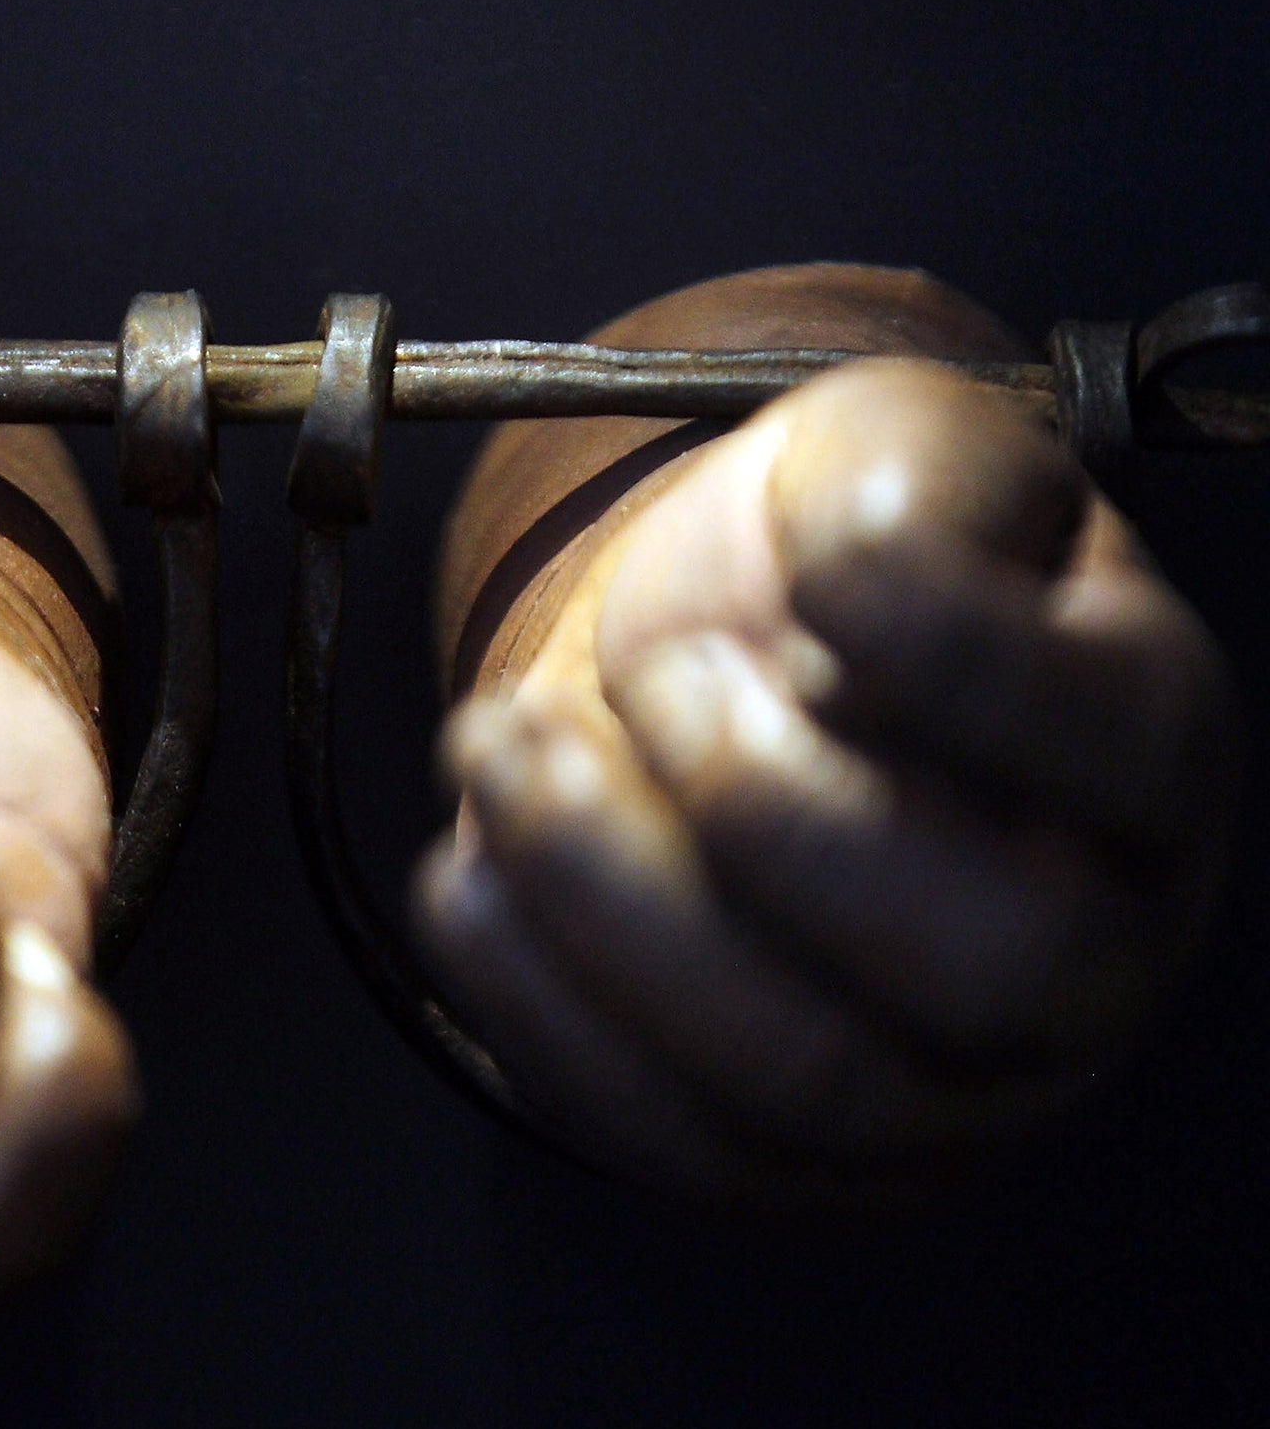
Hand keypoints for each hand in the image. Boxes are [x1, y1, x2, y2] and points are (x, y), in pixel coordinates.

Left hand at [417, 357, 1237, 1214]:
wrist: (721, 676)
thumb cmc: (824, 566)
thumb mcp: (887, 451)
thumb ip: (901, 488)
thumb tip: (855, 596)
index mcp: (1143, 753)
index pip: (1106, 744)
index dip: (939, 649)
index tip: (809, 565)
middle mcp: (1087, 957)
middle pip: (978, 965)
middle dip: (754, 801)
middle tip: (643, 673)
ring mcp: (942, 1091)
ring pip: (794, 1075)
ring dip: (601, 896)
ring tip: (496, 746)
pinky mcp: (782, 1160)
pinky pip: (661, 1139)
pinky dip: (535, 1004)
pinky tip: (468, 875)